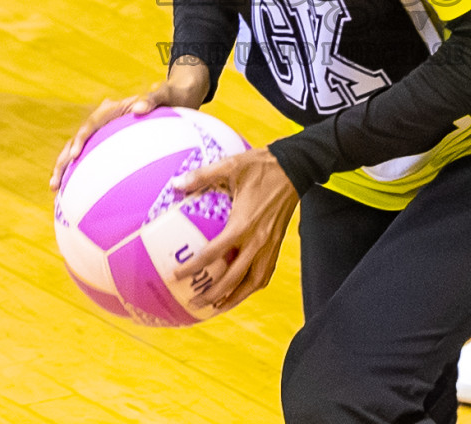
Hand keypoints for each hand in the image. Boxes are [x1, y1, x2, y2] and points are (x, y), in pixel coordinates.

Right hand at [51, 58, 211, 190]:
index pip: (90, 125)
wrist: (176, 98)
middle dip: (63, 162)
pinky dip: (86, 177)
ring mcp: (106, 135)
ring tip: (56, 191)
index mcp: (112, 110)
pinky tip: (80, 197)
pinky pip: (96, 163)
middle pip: (77, 142)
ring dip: (67, 170)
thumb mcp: (164, 95)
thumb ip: (152, 99)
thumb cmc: (171, 96)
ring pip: (81, 154)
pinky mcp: (111, 147)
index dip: (80, 140)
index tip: (75, 156)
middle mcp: (104, 123)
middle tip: (55, 183)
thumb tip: (139, 108)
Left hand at [170, 148, 299, 313]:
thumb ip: (202, 175)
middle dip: (213, 294)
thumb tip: (175, 183)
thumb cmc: (261, 165)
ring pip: (253, 282)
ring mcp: (270, 245)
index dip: (194, 267)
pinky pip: (266, 273)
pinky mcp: (278, 244)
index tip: (177, 276)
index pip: (214, 254)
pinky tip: (241, 289)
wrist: (295, 167)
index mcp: (242, 224)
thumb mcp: (230, 165)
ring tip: (218, 306)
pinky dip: (252, 286)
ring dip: (235, 298)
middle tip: (195, 302)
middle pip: (234, 278)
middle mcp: (258, 240)